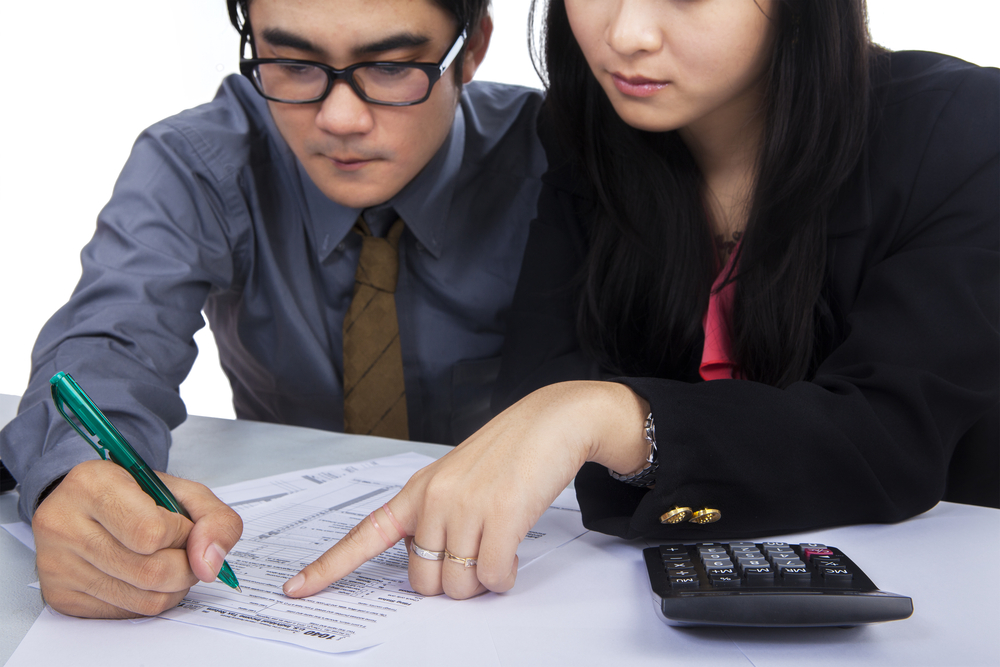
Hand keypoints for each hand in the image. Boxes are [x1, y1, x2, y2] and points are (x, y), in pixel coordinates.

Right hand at [32, 459, 242, 617]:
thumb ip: (215, 518)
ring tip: (168, 562)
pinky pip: (125, 613)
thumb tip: (209, 565)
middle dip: (186, 567)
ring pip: (143, 600)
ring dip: (173, 587)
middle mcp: (63, 523)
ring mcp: (56, 564)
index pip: (151, 532)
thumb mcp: (182, 491)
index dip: (181, 535)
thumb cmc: (136, 496)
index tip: (181, 525)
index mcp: (93, 484)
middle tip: (184, 551)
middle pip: (151, 572)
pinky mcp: (59, 596)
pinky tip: (143, 577)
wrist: (88, 506)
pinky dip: (149, 599)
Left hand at [283, 381, 648, 599]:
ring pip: (459, 586)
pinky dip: (504, 578)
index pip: (364, 535)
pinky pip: (493, 577)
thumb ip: (435, 518)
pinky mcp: (502, 516)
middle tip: (475, 557)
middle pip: (422, 581)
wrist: (550, 422)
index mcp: (417, 491)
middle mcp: (434, 500)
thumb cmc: (507, 453)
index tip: (296, 589)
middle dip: (450, 584)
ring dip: (483, 581)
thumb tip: (434, 569)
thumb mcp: (456, 479)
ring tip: (499, 547)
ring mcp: (466, 507)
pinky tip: (512, 556)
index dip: (328, 568)